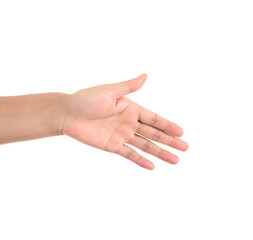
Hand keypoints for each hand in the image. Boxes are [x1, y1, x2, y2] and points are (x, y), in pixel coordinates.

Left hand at [61, 73, 188, 169]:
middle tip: (185, 148)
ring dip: (159, 152)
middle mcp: (128, 122)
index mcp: (130, 108)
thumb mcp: (109, 91)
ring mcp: (121, 135)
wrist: (67, 114)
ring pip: (145, 145)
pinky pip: (129, 154)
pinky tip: (152, 166)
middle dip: (169, 141)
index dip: (168, 125)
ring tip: (175, 160)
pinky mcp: (112, 146)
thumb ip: (128, 87)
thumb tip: (146, 75)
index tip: (182, 132)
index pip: (153, 118)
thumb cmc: (86, 99)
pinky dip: (140, 160)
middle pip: (153, 133)